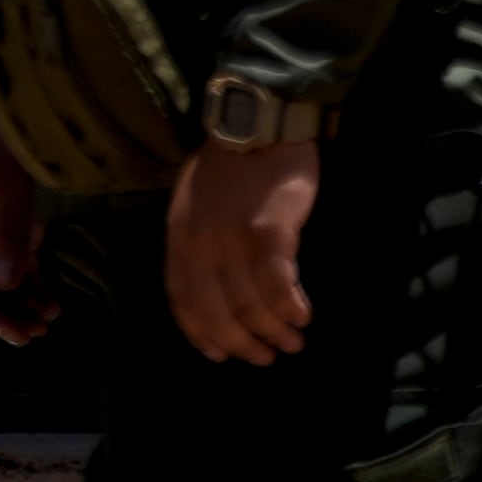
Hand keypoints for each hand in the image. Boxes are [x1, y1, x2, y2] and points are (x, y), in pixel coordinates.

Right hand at [0, 126, 55, 342]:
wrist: (33, 127)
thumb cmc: (8, 155)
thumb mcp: (9, 193)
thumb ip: (7, 237)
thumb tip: (4, 284)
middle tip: (24, 336)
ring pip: (1, 283)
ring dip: (19, 306)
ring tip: (43, 327)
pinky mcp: (17, 238)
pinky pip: (23, 271)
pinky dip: (35, 290)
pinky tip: (52, 307)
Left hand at [164, 134, 320, 363]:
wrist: (257, 124)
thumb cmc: (229, 165)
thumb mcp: (192, 203)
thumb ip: (195, 241)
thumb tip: (210, 286)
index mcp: (179, 236)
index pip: (182, 300)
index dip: (201, 333)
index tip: (219, 355)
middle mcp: (200, 244)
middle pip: (217, 312)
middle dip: (242, 344)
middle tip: (266, 358)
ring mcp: (234, 239)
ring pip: (250, 305)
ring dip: (274, 332)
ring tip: (292, 342)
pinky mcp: (270, 232)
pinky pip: (278, 285)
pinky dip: (290, 308)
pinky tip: (303, 316)